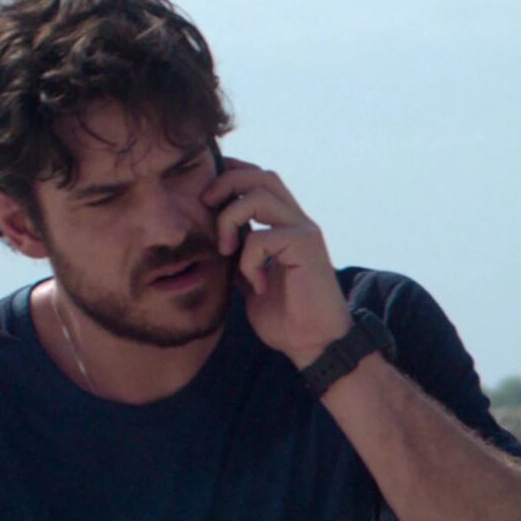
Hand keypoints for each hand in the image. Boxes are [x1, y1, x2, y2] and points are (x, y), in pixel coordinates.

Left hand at [206, 157, 350, 365]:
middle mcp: (298, 222)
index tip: (204, 197)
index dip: (230, 176)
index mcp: (286, 226)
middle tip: (204, 208)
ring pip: (258, 194)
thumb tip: (211, 239)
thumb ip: (239, 255)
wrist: (315, 345)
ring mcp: (304, 232)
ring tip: (225, 250)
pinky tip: (256, 285)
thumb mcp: (250, 280)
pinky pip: (261, 236)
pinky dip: (247, 260)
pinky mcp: (306, 247)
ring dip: (229, 218)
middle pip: (260, 175)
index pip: (259, 180)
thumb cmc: (287, 319)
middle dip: (225, 183)